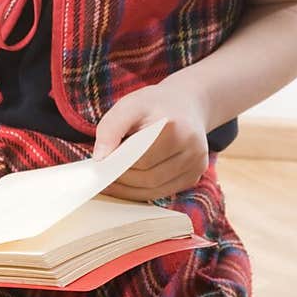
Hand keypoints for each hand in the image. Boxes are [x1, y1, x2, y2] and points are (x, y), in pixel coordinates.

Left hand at [91, 81, 209, 200]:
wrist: (186, 105)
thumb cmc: (155, 105)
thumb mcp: (130, 105)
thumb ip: (111, 128)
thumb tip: (100, 157)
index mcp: (176, 127)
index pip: (142, 158)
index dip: (119, 166)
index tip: (99, 168)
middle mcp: (193, 148)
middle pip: (150, 177)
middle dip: (122, 181)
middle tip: (101, 179)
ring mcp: (197, 165)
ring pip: (156, 189)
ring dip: (130, 191)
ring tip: (110, 183)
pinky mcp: (195, 176)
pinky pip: (164, 192)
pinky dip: (143, 192)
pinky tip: (127, 186)